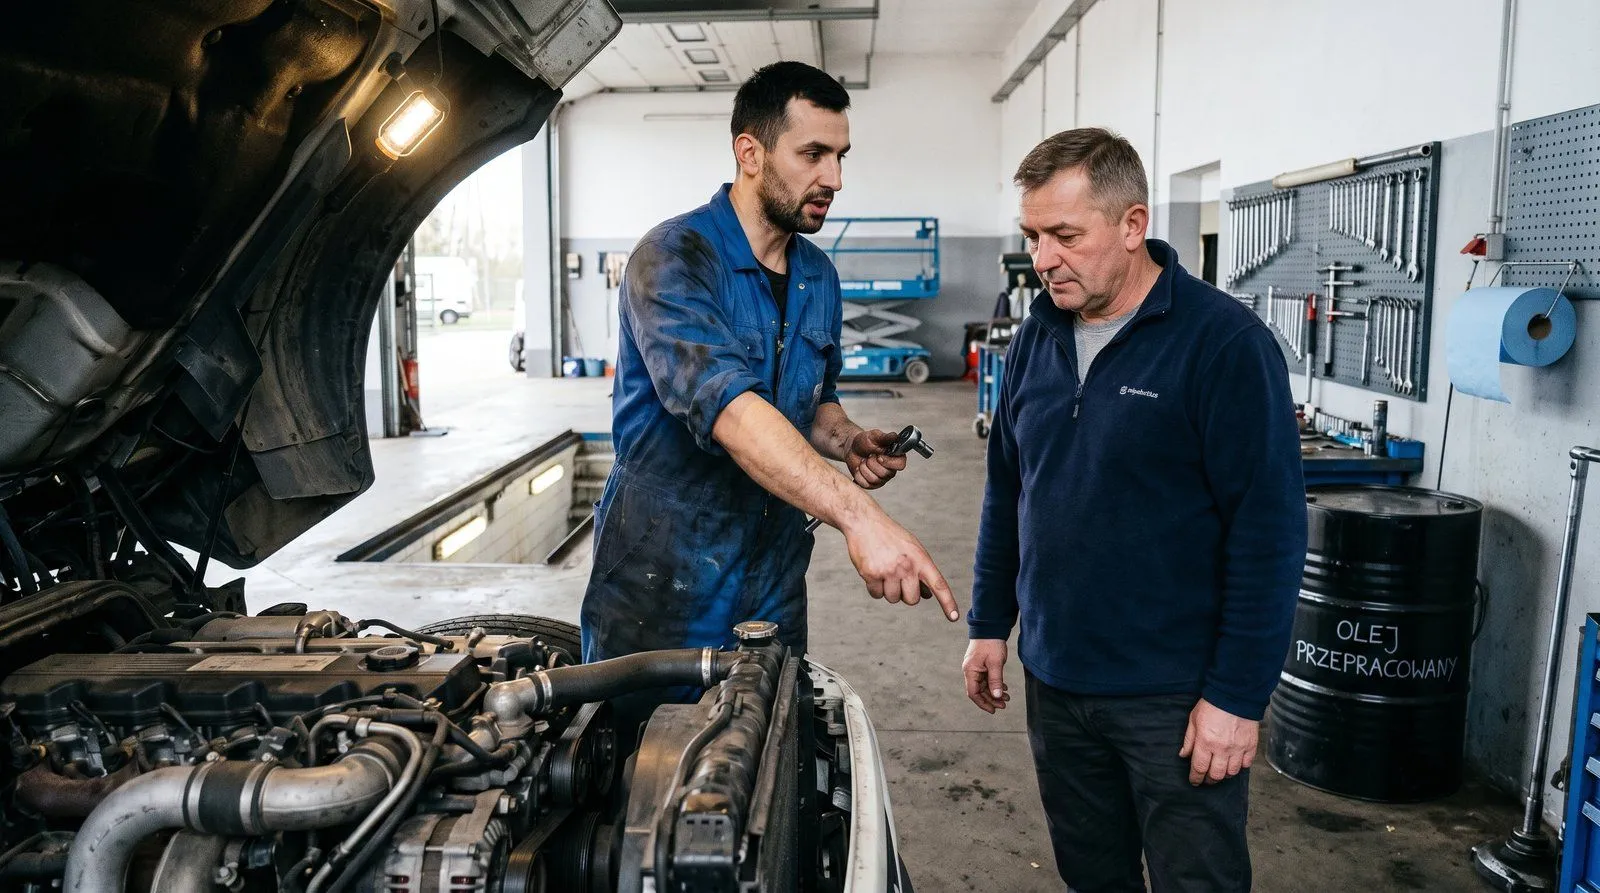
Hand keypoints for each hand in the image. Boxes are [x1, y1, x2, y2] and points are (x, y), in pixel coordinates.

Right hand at [842, 510, 958, 620]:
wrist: (865, 522)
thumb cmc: (891, 536)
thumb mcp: (913, 549)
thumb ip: (921, 571)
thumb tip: (927, 596)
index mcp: (920, 559)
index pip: (938, 584)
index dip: (947, 602)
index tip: (954, 617)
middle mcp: (906, 566)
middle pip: (912, 600)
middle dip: (905, 594)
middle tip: (898, 577)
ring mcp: (888, 571)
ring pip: (893, 599)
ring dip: (888, 590)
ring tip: (884, 570)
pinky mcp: (870, 574)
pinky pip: (876, 595)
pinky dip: (875, 588)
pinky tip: (873, 571)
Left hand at [844, 429, 907, 488]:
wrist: (852, 448)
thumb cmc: (865, 441)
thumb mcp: (875, 436)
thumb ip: (886, 437)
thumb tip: (895, 436)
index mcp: (895, 457)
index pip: (900, 465)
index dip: (889, 462)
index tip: (879, 456)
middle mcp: (890, 470)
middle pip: (885, 474)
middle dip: (872, 463)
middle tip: (869, 455)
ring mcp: (881, 478)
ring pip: (874, 480)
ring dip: (864, 468)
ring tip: (863, 460)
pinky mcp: (871, 485)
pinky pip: (865, 484)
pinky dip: (858, 475)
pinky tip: (859, 468)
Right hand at [962, 639, 1010, 712]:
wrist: (990, 628)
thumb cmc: (991, 643)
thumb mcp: (995, 663)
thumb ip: (995, 680)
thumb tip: (997, 696)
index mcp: (970, 671)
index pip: (973, 693)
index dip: (983, 703)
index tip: (993, 710)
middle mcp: (970, 671)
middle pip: (979, 691)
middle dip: (991, 699)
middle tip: (1004, 705)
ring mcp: (975, 668)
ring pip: (983, 686)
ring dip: (994, 693)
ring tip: (1007, 698)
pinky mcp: (981, 665)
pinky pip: (986, 679)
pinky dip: (994, 685)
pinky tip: (1004, 688)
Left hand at [1178, 699, 1257, 784]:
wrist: (1234, 695)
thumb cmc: (1212, 705)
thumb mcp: (1193, 719)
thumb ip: (1189, 740)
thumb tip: (1184, 755)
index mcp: (1206, 742)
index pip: (1199, 768)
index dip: (1196, 778)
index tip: (1194, 781)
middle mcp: (1222, 749)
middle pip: (1216, 775)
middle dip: (1209, 780)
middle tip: (1206, 779)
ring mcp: (1238, 748)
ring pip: (1231, 773)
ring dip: (1224, 775)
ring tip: (1220, 771)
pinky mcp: (1250, 746)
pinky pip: (1246, 764)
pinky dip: (1239, 767)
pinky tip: (1234, 763)